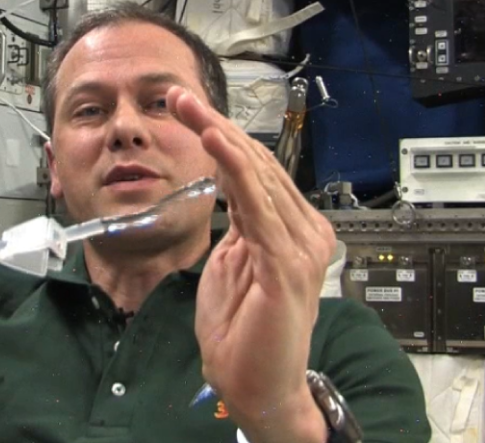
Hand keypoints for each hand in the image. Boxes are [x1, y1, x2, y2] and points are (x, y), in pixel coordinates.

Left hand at [166, 87, 333, 442]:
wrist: (255, 386)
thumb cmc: (243, 328)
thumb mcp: (234, 260)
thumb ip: (239, 223)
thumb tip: (227, 185)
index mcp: (293, 229)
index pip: (255, 169)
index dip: (221, 135)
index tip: (188, 109)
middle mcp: (304, 230)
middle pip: (255, 163)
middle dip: (213, 125)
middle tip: (179, 97)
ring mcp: (300, 246)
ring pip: (255, 174)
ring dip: (217, 135)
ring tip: (188, 108)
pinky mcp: (287, 263)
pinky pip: (257, 204)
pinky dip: (233, 169)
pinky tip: (214, 142)